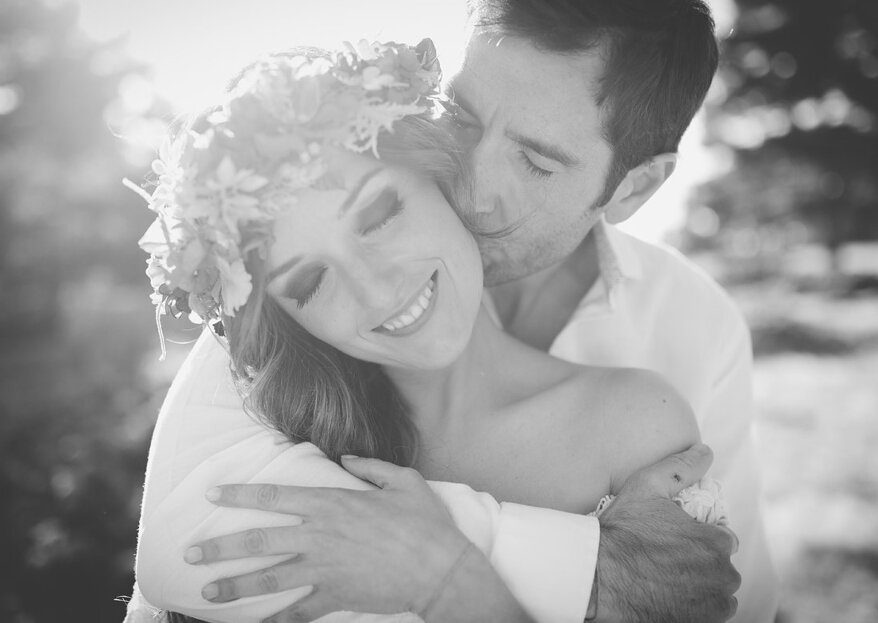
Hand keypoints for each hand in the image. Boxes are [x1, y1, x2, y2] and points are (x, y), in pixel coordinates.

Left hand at [186, 456, 505, 621]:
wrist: (441, 570)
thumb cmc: (425, 522)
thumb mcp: (403, 480)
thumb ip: (371, 467)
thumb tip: (345, 460)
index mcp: (332, 503)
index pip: (275, 496)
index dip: (240, 494)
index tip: (212, 494)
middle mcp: (320, 536)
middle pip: (260, 539)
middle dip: (221, 545)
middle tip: (190, 551)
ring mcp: (325, 569)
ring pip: (269, 578)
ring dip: (235, 584)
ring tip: (206, 591)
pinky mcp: (336, 597)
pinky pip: (298, 612)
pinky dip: (276, 620)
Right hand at [595, 443, 740, 622]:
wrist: (596, 576)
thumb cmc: (621, 530)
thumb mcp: (647, 486)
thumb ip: (681, 468)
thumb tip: (705, 451)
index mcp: (716, 542)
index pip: (723, 540)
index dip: (699, 539)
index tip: (676, 541)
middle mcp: (722, 576)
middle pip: (720, 570)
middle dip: (701, 565)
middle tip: (665, 561)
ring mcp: (712, 607)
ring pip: (716, 596)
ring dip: (700, 590)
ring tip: (666, 581)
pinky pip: (706, 618)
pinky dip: (692, 611)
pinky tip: (667, 599)